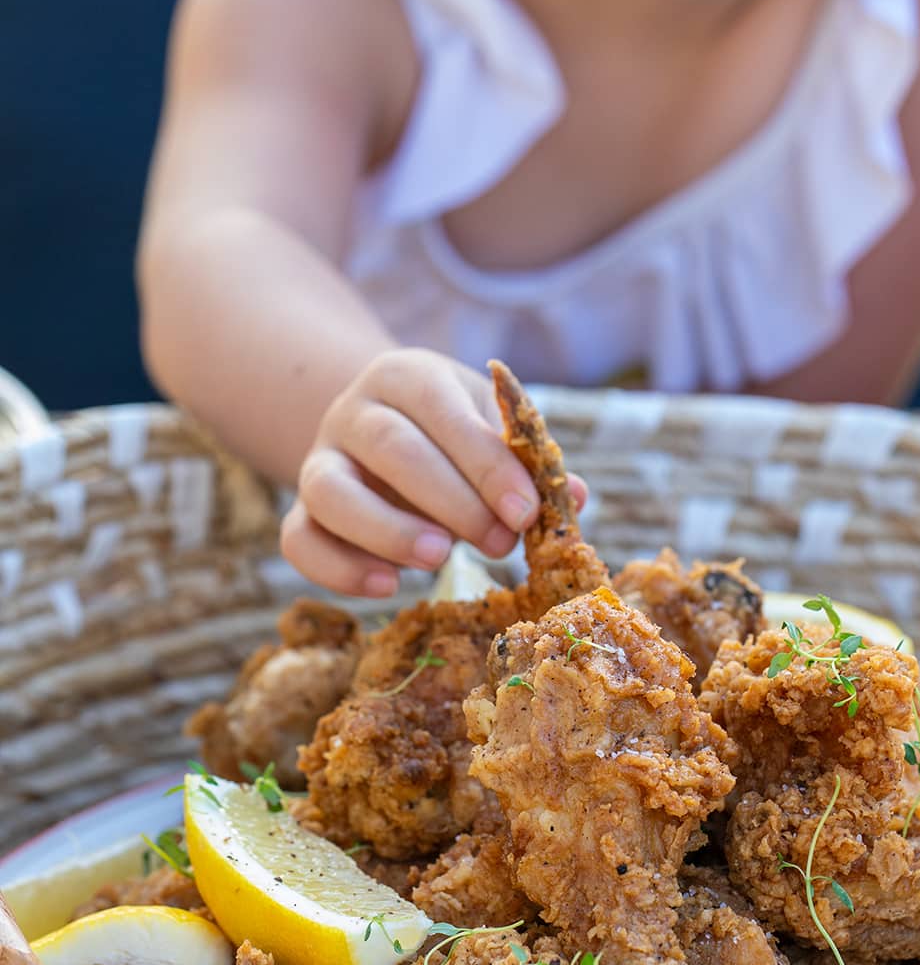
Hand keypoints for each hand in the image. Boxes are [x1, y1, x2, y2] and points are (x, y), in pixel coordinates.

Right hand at [280, 348, 582, 595]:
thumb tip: (576, 498)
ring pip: (330, 491)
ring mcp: (318, 461)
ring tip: (440, 560)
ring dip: (389, 530)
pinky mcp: (300, 510)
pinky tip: (388, 587)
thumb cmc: (454, 437)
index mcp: (407, 377)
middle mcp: (353, 412)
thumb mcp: (491, 431)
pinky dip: (338, 569)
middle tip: (501, 543)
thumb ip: (527, 462)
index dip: (485, 463)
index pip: (441, 409)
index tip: (526, 513)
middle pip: (391, 448)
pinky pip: (298, 540)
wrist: (380, 433)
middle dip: (453, 502)